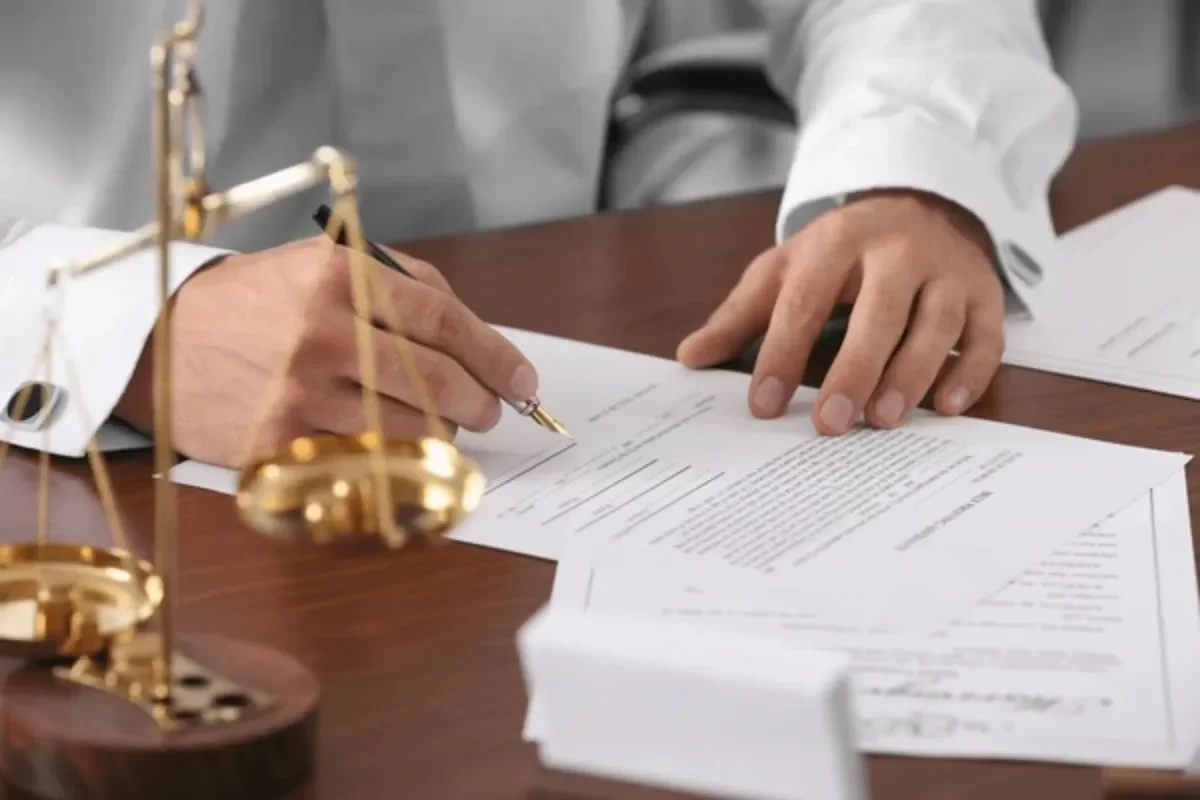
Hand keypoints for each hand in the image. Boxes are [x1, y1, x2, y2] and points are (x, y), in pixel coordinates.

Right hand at [113, 237, 537, 465]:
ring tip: (444, 425)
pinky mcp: (281, 444)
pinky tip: (399, 449)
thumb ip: (401, 286)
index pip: (443, 322)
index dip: (495, 355)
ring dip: (442, 435)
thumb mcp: (323, 265)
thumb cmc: (257, 302)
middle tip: (491, 410)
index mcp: (339, 279)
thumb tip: (474, 334)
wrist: (162, 345)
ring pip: (410, 430)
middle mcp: (322, 335)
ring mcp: (300, 395)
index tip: (523, 380)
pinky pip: (366, 461)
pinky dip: (396, 459)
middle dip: (480, 402)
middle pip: (436, 381)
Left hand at [676, 190, 1004, 433]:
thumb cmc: (843, 251)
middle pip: (877, 314)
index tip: (762, 404)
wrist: (921, 204)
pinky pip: (985, 338)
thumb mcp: (786, 268)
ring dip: (911, 377)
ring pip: (935, 326)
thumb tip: (690, 357)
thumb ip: (740, 315)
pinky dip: (968, 373)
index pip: (805, 301)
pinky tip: (944, 407)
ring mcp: (948, 271)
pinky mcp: (985, 293)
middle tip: (829, 425)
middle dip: (852, 371)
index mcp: (839, 240)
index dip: (782, 354)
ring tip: (883, 422)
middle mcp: (899, 250)